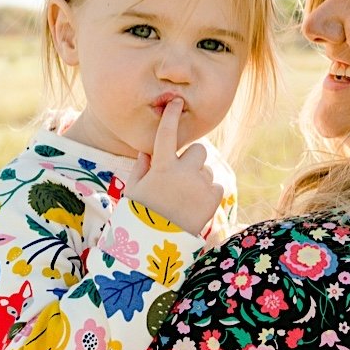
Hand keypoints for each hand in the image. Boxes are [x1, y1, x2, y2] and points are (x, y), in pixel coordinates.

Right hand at [125, 98, 223, 233]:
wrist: (157, 247)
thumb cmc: (141, 217)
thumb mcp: (134, 192)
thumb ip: (141, 168)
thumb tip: (147, 151)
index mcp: (162, 167)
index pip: (167, 133)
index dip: (171, 115)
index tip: (176, 102)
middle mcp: (184, 172)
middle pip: (198, 150)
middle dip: (191, 159)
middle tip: (181, 177)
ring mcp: (201, 185)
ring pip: (207, 170)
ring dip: (199, 178)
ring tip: (185, 199)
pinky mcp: (214, 198)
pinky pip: (216, 185)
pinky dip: (208, 192)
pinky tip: (195, 206)